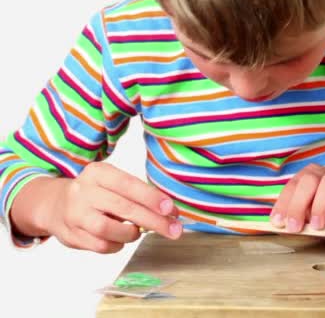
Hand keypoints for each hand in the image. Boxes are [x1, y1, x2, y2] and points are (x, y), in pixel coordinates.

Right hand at [13, 162, 182, 253]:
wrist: (55, 204)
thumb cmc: (96, 193)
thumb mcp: (113, 183)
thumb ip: (139, 195)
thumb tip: (171, 213)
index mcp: (98, 173)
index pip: (129, 185)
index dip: (151, 198)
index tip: (171, 209)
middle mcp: (84, 191)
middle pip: (124, 208)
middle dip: (154, 221)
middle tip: (174, 230)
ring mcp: (75, 214)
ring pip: (109, 230)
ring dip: (131, 234)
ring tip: (136, 232)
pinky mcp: (71, 235)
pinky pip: (102, 246)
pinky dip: (118, 245)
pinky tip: (120, 239)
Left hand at [270, 164, 324, 233]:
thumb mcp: (309, 218)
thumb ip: (297, 217)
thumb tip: (282, 225)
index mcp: (312, 176)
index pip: (294, 184)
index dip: (284, 203)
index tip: (278, 223)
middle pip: (310, 178)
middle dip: (298, 204)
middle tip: (294, 227)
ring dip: (320, 205)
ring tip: (316, 227)